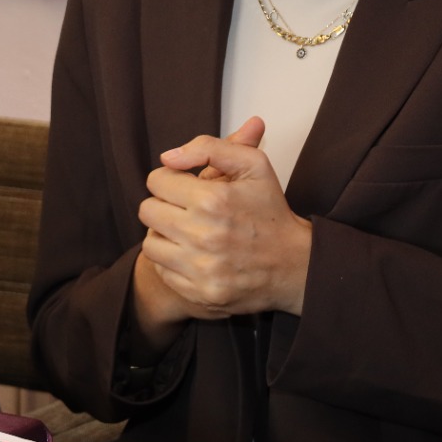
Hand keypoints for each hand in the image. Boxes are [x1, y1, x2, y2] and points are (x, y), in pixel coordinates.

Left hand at [136, 117, 312, 318]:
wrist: (294, 264)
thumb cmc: (270, 211)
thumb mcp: (253, 165)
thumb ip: (209, 147)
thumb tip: (168, 157)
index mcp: (213, 200)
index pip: (156, 181)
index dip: (170, 179)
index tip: (185, 186)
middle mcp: (203, 236)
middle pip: (147, 211)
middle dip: (164, 205)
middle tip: (185, 209)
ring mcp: (201, 269)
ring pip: (150, 243)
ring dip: (164, 234)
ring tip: (188, 232)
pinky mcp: (199, 294)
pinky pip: (162, 271)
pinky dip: (173, 261)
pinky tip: (195, 255)